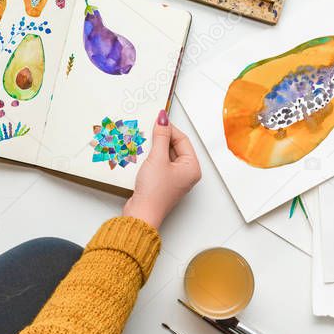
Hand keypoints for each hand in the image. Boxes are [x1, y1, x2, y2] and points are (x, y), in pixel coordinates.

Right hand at [123, 110, 201, 227]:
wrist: (141, 214)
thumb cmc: (154, 192)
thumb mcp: (157, 158)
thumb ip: (161, 137)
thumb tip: (163, 119)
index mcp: (192, 168)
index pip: (182, 140)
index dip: (169, 129)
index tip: (158, 120)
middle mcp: (186, 173)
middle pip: (175, 147)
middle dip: (161, 139)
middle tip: (149, 130)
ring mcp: (174, 179)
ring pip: (165, 155)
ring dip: (154, 148)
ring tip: (144, 143)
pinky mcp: (162, 183)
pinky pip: (159, 164)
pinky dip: (151, 158)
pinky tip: (142, 155)